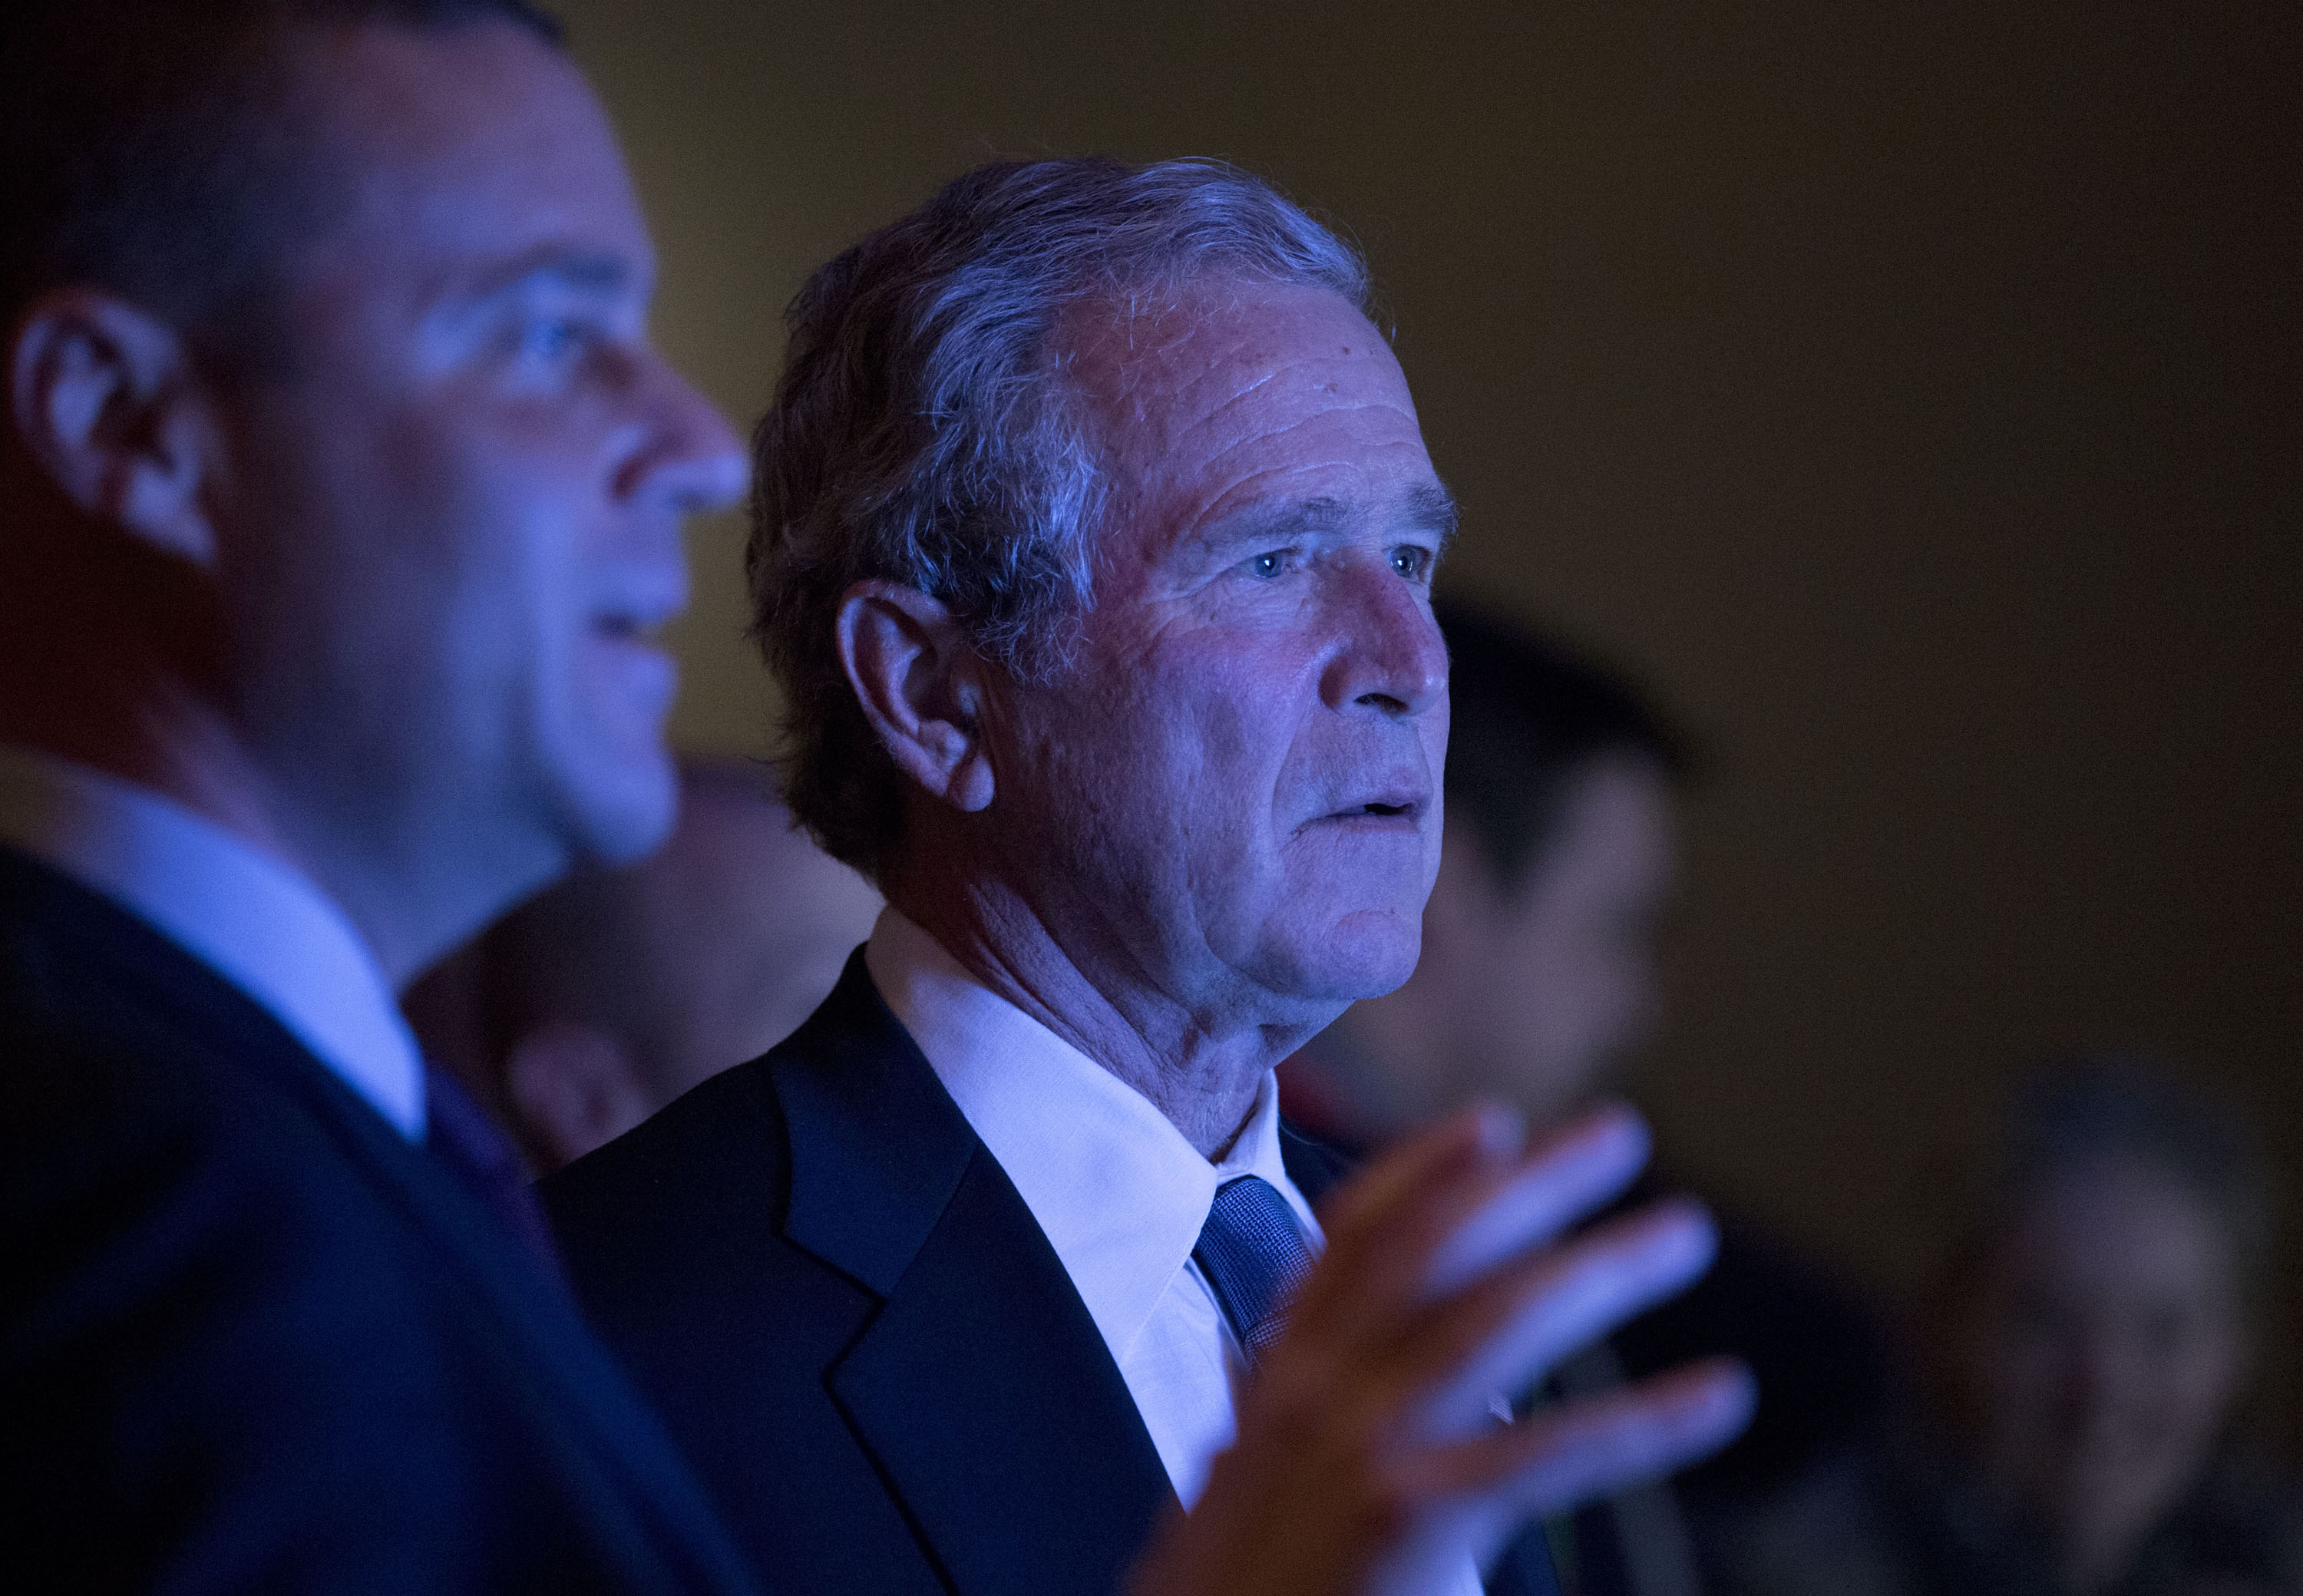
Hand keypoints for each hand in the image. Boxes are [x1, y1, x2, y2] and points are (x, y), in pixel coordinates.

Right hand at [1129, 1103, 1754, 1595]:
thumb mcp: (1237, 1490)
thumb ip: (1283, 1429)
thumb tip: (1313, 1388)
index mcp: (1276, 1382)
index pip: (1351, 1242)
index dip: (1423, 1171)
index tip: (1490, 1126)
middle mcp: (1313, 1391)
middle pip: (1435, 1249)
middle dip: (1530, 1183)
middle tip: (1618, 1133)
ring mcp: (1361, 1446)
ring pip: (1498, 1319)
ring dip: (1601, 1266)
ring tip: (1682, 1234)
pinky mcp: (1408, 1514)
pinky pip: (1551, 1453)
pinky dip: (1645, 1421)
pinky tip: (1717, 1397)